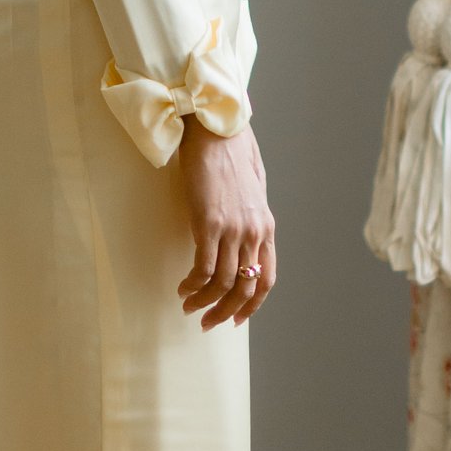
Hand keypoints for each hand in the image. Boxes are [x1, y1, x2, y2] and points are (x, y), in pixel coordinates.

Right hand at [175, 122, 276, 328]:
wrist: (217, 127)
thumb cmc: (231, 152)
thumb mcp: (251, 188)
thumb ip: (250, 215)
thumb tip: (242, 234)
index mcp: (266, 226)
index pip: (267, 280)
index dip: (251, 305)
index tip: (235, 319)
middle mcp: (254, 232)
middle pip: (245, 288)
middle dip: (225, 312)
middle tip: (206, 322)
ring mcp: (233, 229)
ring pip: (222, 283)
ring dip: (204, 302)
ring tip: (188, 306)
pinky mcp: (209, 223)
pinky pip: (203, 268)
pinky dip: (193, 285)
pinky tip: (183, 287)